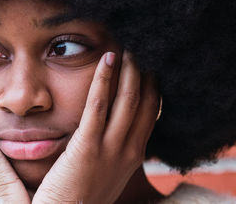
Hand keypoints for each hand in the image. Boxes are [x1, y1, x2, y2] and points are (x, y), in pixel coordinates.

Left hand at [32, 51, 158, 203]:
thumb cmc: (83, 194)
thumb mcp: (108, 171)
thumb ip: (114, 149)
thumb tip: (111, 125)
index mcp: (134, 155)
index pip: (151, 112)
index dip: (152, 85)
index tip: (148, 65)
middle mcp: (129, 150)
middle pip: (145, 101)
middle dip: (144, 72)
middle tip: (139, 48)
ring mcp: (111, 149)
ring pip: (128, 100)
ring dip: (129, 70)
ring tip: (126, 48)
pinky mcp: (87, 148)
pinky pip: (98, 106)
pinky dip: (104, 80)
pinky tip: (106, 60)